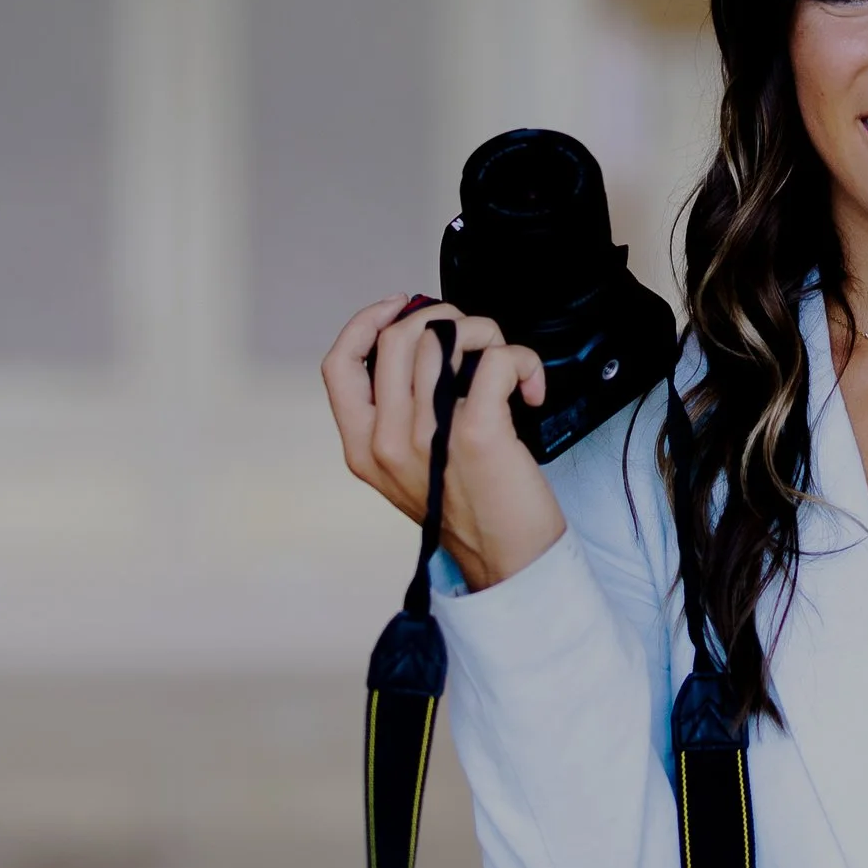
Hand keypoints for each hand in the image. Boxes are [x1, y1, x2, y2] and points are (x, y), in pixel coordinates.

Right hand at [319, 297, 565, 590]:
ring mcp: (427, 436)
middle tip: (474, 341)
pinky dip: (521, 359)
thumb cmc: (470, 509)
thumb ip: (399, 415)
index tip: (399, 305)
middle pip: (397, 337)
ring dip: (487, 335)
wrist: (510, 562)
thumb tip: (422, 343)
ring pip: (446, 337)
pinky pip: (495, 360)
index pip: (338, 364)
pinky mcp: (475, 434)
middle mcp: (386, 442)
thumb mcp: (408, 468)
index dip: (366, 321)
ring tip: (507, 366)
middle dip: (443, 317)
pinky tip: (530, 386)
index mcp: (362, 448)